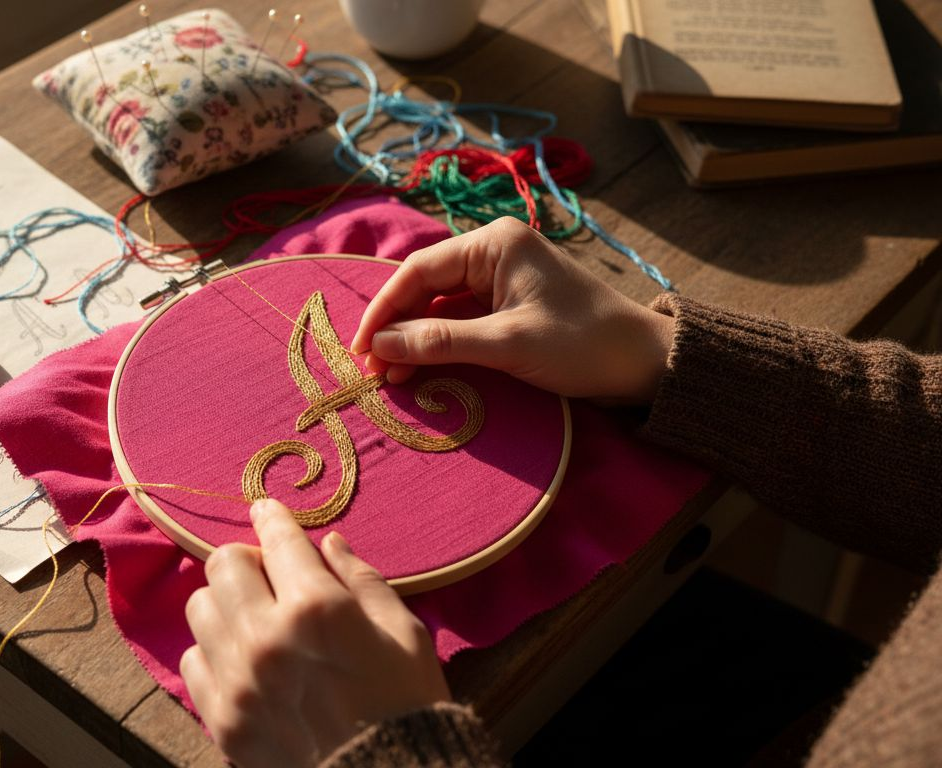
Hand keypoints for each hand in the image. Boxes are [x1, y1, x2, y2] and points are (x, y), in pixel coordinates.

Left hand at [181, 499, 449, 766]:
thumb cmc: (408, 704)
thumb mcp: (403, 632)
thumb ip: (361, 580)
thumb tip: (328, 543)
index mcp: (317, 608)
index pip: (278, 539)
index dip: (272, 517)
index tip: (266, 510)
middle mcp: (266, 637)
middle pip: (222, 564)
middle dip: (247, 560)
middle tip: (270, 576)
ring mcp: (237, 681)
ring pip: (200, 607)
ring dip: (226, 603)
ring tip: (255, 619)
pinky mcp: (221, 719)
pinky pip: (192, 659)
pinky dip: (214, 651)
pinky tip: (244, 661)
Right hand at [350, 217, 674, 404]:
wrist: (644, 363)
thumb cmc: (583, 344)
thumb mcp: (508, 345)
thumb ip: (441, 342)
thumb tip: (379, 347)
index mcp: (495, 243)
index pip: (419, 272)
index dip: (383, 311)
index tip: (359, 350)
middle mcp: (493, 252)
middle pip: (424, 287)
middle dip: (395, 329)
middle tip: (370, 372)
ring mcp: (500, 280)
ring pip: (438, 307)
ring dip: (413, 341)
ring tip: (390, 378)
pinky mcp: (508, 306)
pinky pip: (458, 321)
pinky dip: (437, 346)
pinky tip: (419, 370)